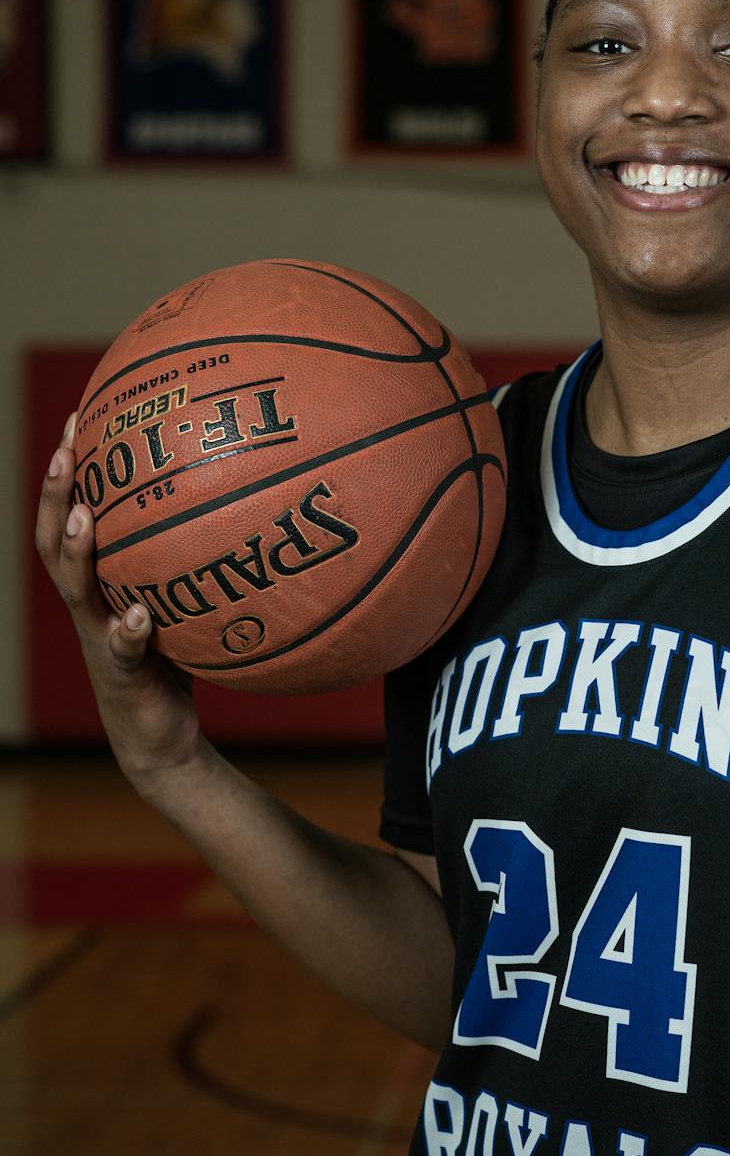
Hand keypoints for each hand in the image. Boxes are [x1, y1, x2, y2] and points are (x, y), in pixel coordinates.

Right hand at [35, 412, 204, 789]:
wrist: (161, 739)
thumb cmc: (176, 662)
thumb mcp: (183, 602)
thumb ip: (197, 562)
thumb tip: (247, 502)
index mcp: (99, 581)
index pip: (72, 514)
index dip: (68, 470)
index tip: (81, 416)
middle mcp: (89, 604)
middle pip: (56, 539)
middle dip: (56, 492)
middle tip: (65, 448)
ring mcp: (99, 637)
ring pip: (76, 588)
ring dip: (77, 551)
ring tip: (83, 516)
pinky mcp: (122, 674)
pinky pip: (122, 648)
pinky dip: (129, 630)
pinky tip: (141, 614)